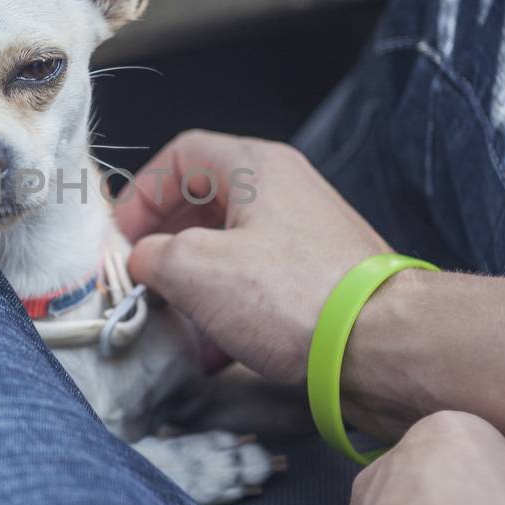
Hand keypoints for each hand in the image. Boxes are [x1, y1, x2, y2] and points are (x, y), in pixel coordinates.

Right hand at [114, 130, 387, 382]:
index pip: (182, 154)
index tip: (122, 237)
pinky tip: (215, 350)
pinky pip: (257, 283)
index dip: (142, 193)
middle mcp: (285, 192)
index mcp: (257, 167)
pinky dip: (227, 309)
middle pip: (204, 203)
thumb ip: (152, 255)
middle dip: (164, 245)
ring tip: (175, 322)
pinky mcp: (319, 279)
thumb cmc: (297, 297)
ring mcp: (306, 236)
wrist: (383, 345)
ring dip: (193, 285)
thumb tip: (144, 263)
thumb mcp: (196, 268)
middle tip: (140, 279)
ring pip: (229, 248)